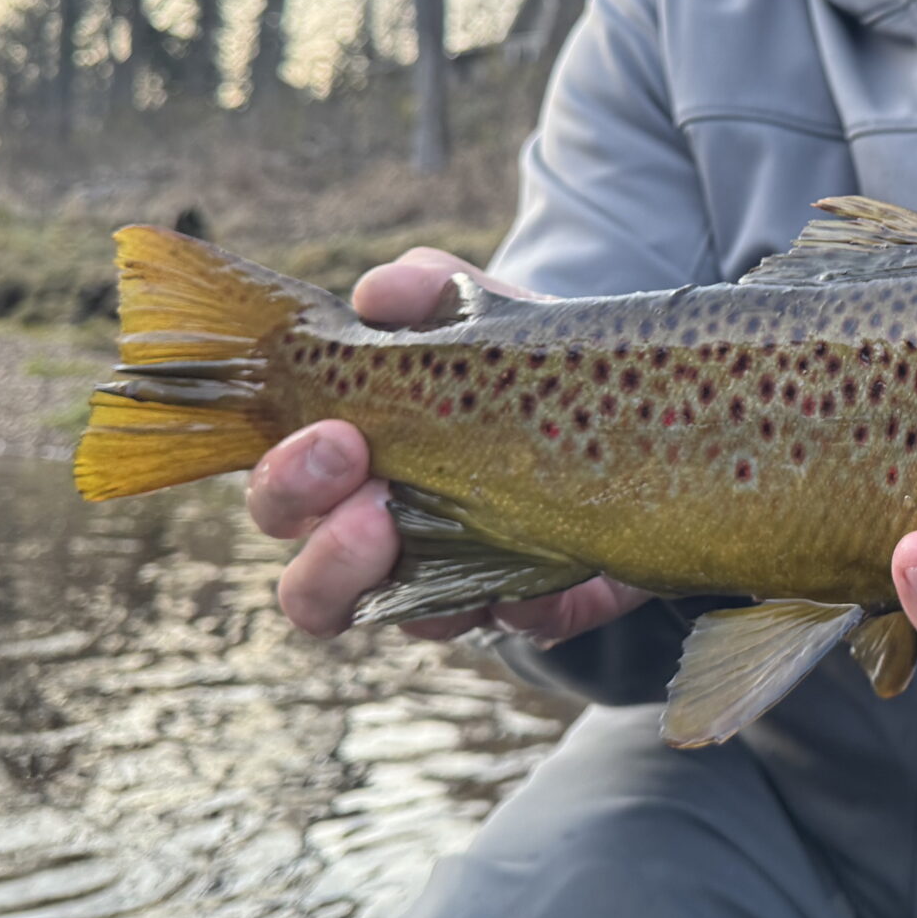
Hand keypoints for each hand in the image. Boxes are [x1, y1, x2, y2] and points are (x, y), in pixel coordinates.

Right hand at [252, 248, 649, 644]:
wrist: (631, 405)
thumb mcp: (483, 316)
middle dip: (325, 546)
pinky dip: (525, 605)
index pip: (285, 498)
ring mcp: (466, 583)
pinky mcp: (546, 604)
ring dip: (396, 584)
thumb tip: (380, 292)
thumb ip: (430, 291)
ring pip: (403, 620)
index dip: (287, 481)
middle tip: (369, 488)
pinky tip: (539, 575)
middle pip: (312, 584)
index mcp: (358, 474)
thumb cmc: (521, 363)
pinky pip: (523, 626)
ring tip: (407, 528)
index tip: (334, 435)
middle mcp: (396, 543)